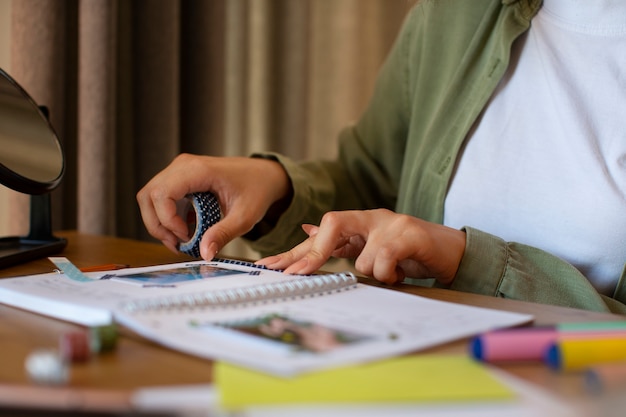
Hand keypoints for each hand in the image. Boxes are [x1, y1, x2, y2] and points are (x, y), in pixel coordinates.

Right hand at [137, 153, 290, 258]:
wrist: (264, 175)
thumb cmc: (256, 189)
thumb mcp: (245, 216)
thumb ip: (223, 234)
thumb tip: (204, 254)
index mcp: (198, 169)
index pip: (162, 193)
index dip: (167, 220)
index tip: (186, 236)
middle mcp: (183, 166)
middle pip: (148, 195)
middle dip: (158, 225)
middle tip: (178, 244)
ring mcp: (179, 171)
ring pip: (150, 197)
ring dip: (159, 223)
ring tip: (181, 240)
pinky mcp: (180, 179)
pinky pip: (160, 198)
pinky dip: (166, 217)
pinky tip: (186, 230)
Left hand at [256, 209, 465, 284]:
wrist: (452, 251)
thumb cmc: (410, 254)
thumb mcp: (372, 248)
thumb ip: (343, 241)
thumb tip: (308, 229)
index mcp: (361, 221)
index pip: (322, 231)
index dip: (297, 250)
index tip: (272, 267)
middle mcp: (372, 217)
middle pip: (332, 224)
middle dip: (314, 253)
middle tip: (297, 275)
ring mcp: (390, 223)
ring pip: (362, 258)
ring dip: (376, 274)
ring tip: (393, 273)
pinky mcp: (408, 233)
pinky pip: (383, 261)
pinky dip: (390, 275)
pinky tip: (402, 273)